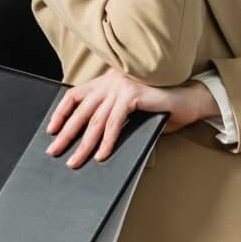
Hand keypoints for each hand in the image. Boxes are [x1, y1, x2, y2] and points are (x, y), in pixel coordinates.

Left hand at [47, 70, 216, 166]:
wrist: (188, 99)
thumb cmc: (161, 107)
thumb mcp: (130, 109)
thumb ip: (112, 117)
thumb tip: (91, 141)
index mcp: (107, 81)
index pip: (75, 95)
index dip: (61, 113)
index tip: (51, 130)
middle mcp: (111, 81)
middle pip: (81, 110)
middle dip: (66, 134)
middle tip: (55, 151)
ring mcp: (121, 86)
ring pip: (95, 120)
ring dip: (84, 144)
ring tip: (75, 161)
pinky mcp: (132, 94)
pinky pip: (114, 122)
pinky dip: (107, 141)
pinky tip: (101, 155)